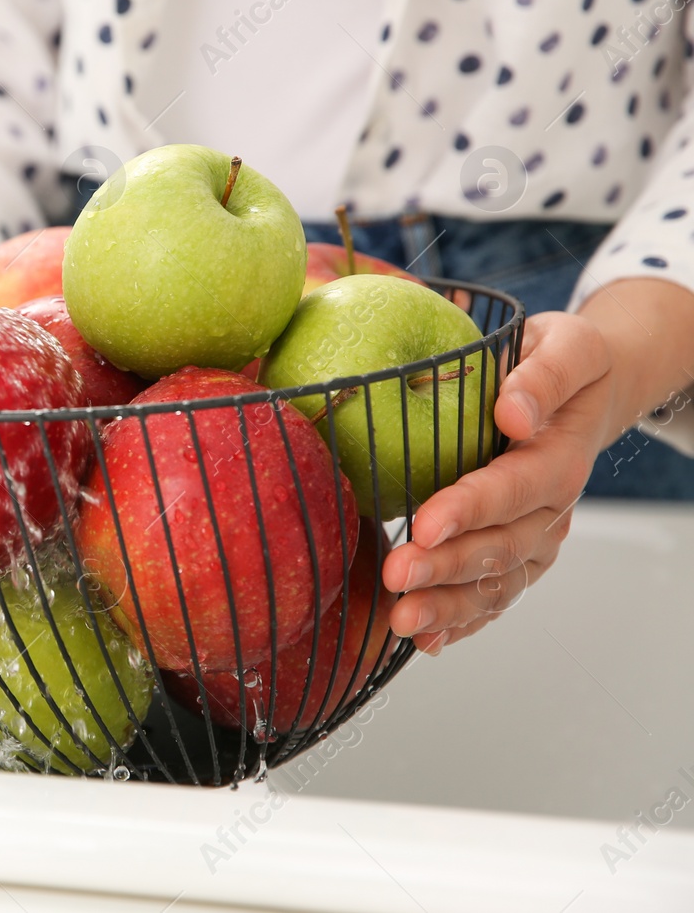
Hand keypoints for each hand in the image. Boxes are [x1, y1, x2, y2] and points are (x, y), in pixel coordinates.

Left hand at [382, 279, 693, 653]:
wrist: (587, 389)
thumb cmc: (562, 361)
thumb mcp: (564, 344)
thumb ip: (542, 374)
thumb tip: (513, 410)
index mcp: (558, 456)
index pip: (514, 488)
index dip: (471, 508)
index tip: (424, 522)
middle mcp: (552, 508)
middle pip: (501, 546)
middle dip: (447, 566)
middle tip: (396, 575)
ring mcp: (537, 537)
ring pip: (496, 582)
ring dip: (449, 605)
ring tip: (402, 620)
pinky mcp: (520, 553)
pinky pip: (494, 595)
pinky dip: (462, 621)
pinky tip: (426, 640)